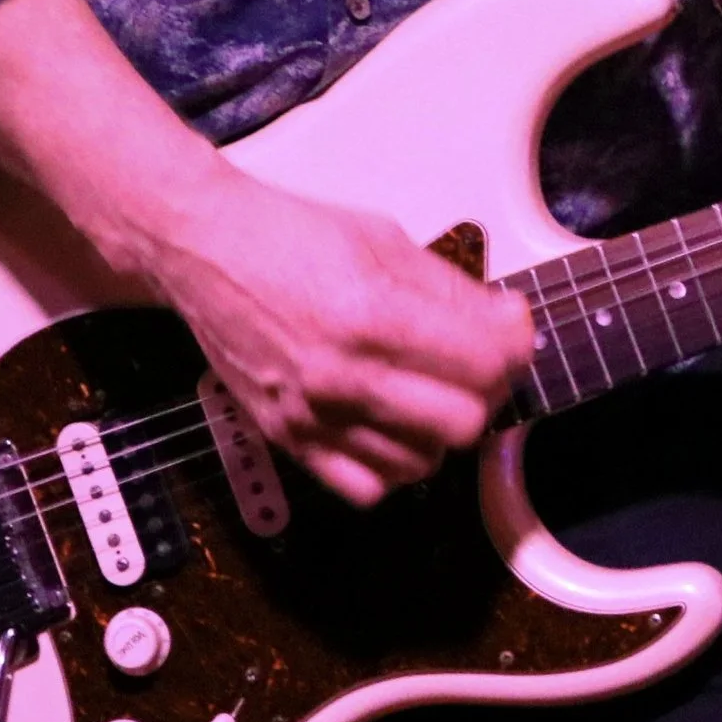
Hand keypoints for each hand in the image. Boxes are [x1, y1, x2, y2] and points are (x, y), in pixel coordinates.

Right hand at [146, 171, 534, 509]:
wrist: (206, 251)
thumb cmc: (290, 235)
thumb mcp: (383, 240)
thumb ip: (450, 290)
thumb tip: (507, 323)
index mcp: (374, 313)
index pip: (484, 362)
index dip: (515, 345)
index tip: (512, 328)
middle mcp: (344, 374)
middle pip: (463, 423)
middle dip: (485, 391)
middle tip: (478, 362)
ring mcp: (313, 414)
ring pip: (420, 463)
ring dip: (440, 432)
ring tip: (432, 392)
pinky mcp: (287, 438)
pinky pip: (365, 487)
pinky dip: (391, 464)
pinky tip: (391, 425)